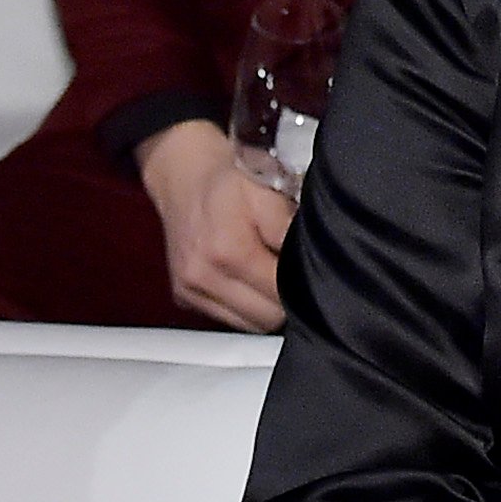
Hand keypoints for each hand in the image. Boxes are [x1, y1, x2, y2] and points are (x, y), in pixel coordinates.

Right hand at [136, 119, 293, 330]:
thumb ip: (291, 232)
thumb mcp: (272, 192)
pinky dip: (243, 307)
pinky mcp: (183, 297)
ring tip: (270, 276)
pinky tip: (248, 281)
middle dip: (285, 300)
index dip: (303, 286)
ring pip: (248, 325)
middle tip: (293, 274)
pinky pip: (226, 319)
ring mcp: (190, 290)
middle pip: (266, 319)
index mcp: (229, 251)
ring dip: (264, 308)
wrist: (183, 176)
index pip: (282, 295)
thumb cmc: (231, 180)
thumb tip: (317, 264)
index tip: (311, 272)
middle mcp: (204, 276)